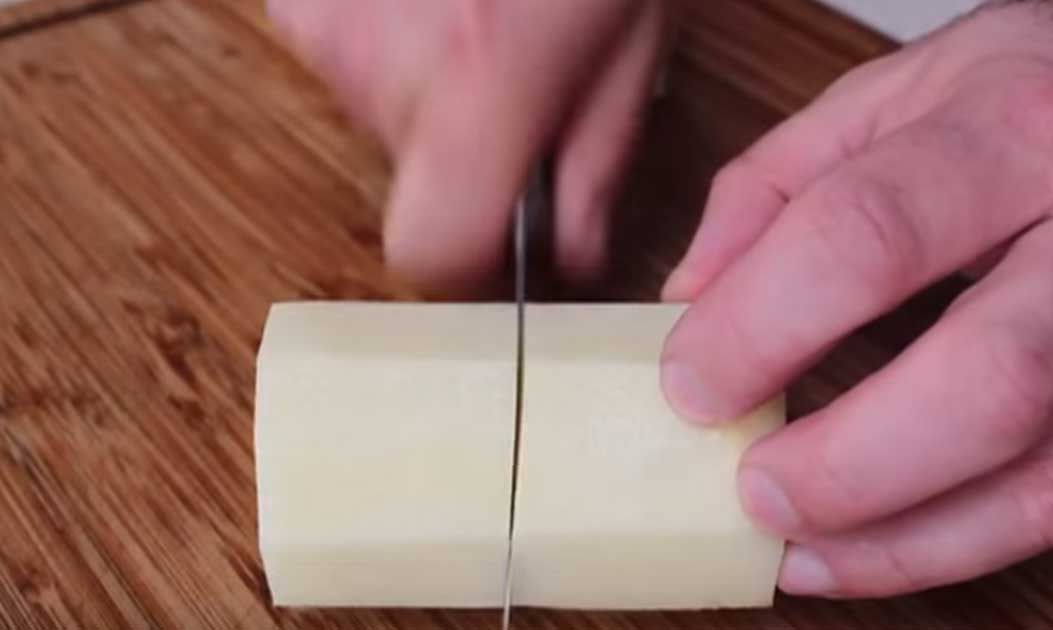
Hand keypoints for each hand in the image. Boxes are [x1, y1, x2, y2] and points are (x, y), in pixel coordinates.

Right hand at [267, 0, 672, 295]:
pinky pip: (352, 61)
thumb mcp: (631, 50)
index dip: (470, 261)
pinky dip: (398, 49)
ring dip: (435, 98)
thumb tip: (569, 260)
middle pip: (411, 184)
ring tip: (485, 26)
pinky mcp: (301, 0)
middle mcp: (383, 60)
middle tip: (518, 91)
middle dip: (469, 160)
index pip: (429, 251)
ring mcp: (328, 23)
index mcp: (479, 83)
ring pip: (383, 120)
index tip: (506, 238)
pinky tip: (441, 3)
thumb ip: (596, 168)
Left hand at [661, 1, 1052, 596]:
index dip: (761, 323)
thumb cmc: (1046, 81)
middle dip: (849, 462)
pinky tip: (871, 550)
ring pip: (1051, 476)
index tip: (689, 381)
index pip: (873, 235)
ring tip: (794, 549)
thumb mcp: (895, 90)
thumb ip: (775, 186)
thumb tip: (691, 301)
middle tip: (749, 487)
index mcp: (1024, 128)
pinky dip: (961, 547)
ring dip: (902, 539)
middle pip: (992, 382)